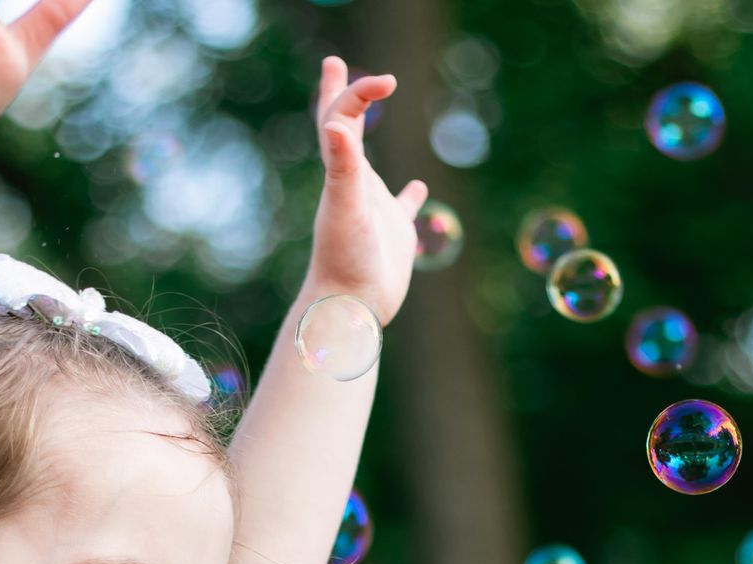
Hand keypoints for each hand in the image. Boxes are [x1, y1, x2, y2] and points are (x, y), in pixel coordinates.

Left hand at [302, 56, 428, 327]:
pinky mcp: (393, 237)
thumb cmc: (346, 260)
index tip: (387, 82)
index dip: (358, 92)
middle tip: (335, 65)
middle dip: (343, 96)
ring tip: (368, 117)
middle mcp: (354, 188)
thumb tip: (338, 124)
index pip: (342, 118)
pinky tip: (418, 189)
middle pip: (344, 131)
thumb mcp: (345, 206)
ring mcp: (374, 211)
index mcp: (343, 175)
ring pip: (370, 167)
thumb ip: (342, 165)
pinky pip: (403, 210)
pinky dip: (410, 197)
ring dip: (366, 139)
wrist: (349, 310)